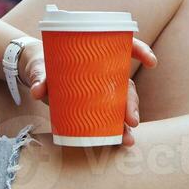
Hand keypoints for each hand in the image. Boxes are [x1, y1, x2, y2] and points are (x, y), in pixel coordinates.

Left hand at [24, 37, 158, 147]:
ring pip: (123, 103)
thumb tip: (39, 91)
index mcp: (97, 54)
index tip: (151, 62)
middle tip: (131, 119)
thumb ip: (41, 77)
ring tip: (128, 136)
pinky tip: (122, 141)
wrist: (37, 73)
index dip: (141, 51)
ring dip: (128, 120)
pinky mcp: (94, 106)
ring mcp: (101, 91)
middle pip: (127, 84)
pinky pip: (111, 117)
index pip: (126, 47)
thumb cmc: (44, 63)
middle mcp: (105, 72)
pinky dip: (118, 130)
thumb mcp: (42, 67)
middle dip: (133, 102)